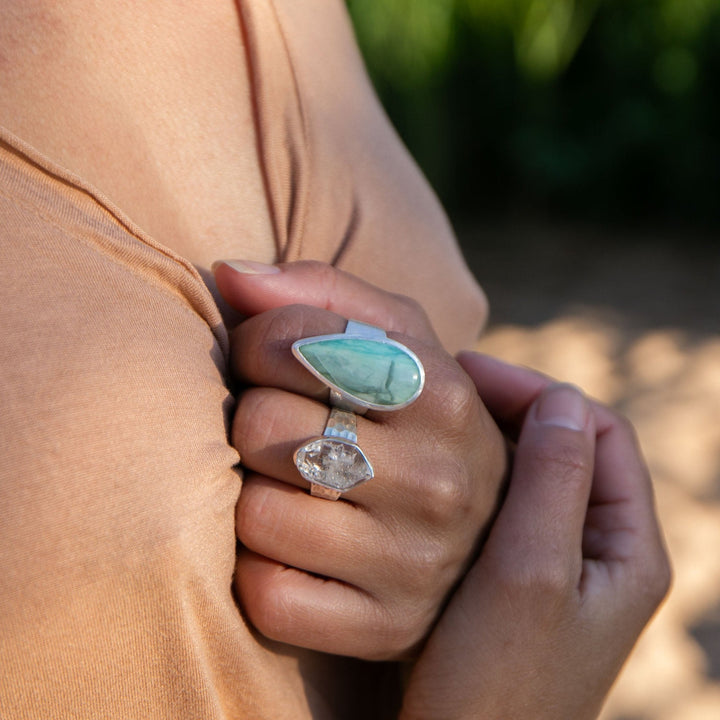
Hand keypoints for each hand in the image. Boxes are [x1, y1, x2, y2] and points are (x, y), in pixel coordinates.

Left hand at [213, 260, 506, 659]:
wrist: (484, 530)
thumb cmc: (421, 420)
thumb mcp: (404, 342)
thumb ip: (324, 295)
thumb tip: (230, 272)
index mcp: (445, 393)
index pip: (293, 345)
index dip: (257, 344)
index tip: (269, 360)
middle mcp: (437, 481)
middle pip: (260, 426)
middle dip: (253, 417)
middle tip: (280, 426)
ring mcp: (412, 564)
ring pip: (254, 512)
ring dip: (252, 492)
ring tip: (288, 484)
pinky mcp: (380, 629)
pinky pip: (266, 593)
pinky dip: (259, 566)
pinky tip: (292, 546)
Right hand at [400, 354, 670, 719]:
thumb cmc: (499, 684)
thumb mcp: (532, 575)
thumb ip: (555, 481)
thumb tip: (562, 398)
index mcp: (629, 548)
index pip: (601, 432)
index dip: (541, 392)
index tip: (473, 372)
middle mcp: (600, 551)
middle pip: (569, 447)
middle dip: (513, 408)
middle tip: (448, 387)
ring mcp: (557, 564)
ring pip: (534, 473)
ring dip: (492, 438)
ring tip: (438, 419)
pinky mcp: (516, 578)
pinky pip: (507, 505)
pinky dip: (477, 475)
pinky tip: (436, 470)